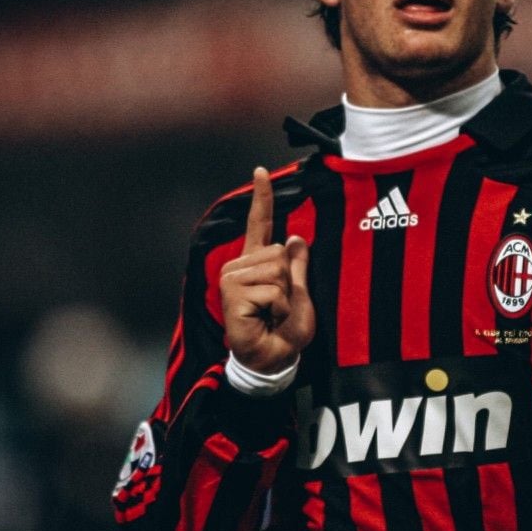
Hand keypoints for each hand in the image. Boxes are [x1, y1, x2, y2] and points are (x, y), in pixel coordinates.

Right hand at [219, 167, 314, 373]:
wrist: (273, 360)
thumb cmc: (284, 331)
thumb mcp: (300, 294)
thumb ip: (297, 267)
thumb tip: (295, 236)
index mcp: (255, 263)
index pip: (260, 225)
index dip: (262, 198)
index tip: (261, 170)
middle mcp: (239, 266)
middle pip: (280, 252)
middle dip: (289, 282)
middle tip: (278, 307)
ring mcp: (231, 278)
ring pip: (277, 270)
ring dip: (284, 297)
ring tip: (271, 314)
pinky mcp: (231, 292)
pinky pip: (273, 290)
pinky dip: (278, 308)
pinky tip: (265, 320)